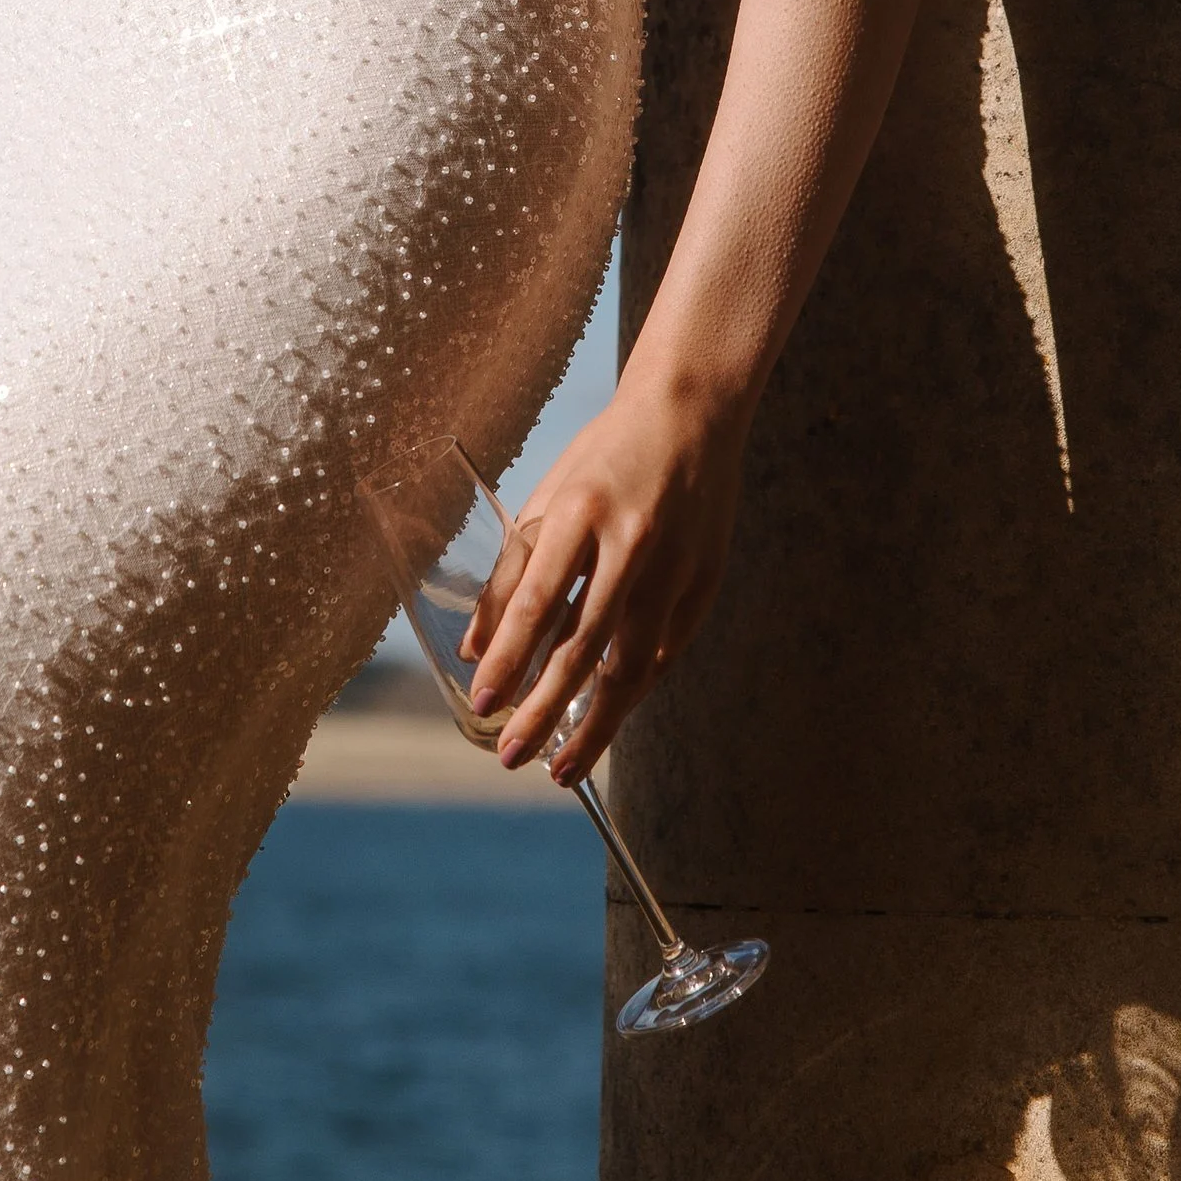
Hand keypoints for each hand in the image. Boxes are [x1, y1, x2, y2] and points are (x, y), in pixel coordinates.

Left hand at [464, 376, 747, 775]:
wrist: (692, 414)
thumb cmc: (605, 457)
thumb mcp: (548, 500)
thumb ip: (511, 574)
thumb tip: (475, 651)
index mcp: (580, 513)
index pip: (537, 603)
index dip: (508, 659)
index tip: (483, 704)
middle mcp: (630, 544)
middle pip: (583, 647)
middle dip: (543, 710)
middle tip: (512, 756)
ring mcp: (675, 568)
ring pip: (631, 666)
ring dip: (594, 724)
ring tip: (561, 766)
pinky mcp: (705, 585)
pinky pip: (663, 653)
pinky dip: (632, 690)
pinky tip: (606, 717)